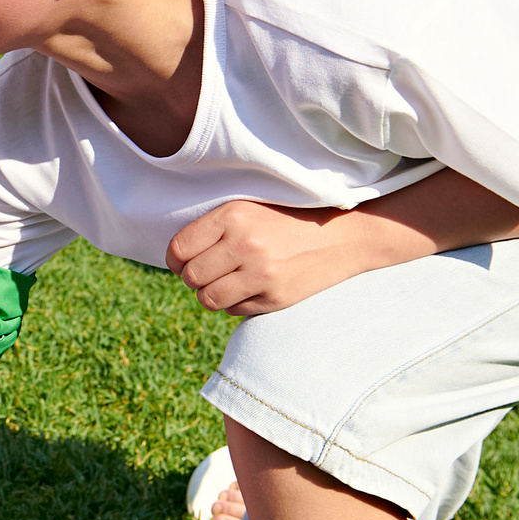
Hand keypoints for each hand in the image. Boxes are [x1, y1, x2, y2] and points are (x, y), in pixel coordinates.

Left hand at [167, 200, 394, 315]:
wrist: (343, 235)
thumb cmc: (289, 219)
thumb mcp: (251, 209)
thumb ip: (216, 228)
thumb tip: (177, 258)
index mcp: (233, 216)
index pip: (179, 248)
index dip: (175, 259)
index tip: (183, 260)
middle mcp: (244, 244)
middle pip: (190, 276)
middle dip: (193, 277)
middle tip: (208, 272)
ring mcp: (260, 274)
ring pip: (208, 299)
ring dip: (211, 294)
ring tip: (225, 282)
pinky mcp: (274, 298)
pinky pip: (234, 310)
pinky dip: (235, 304)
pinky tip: (251, 288)